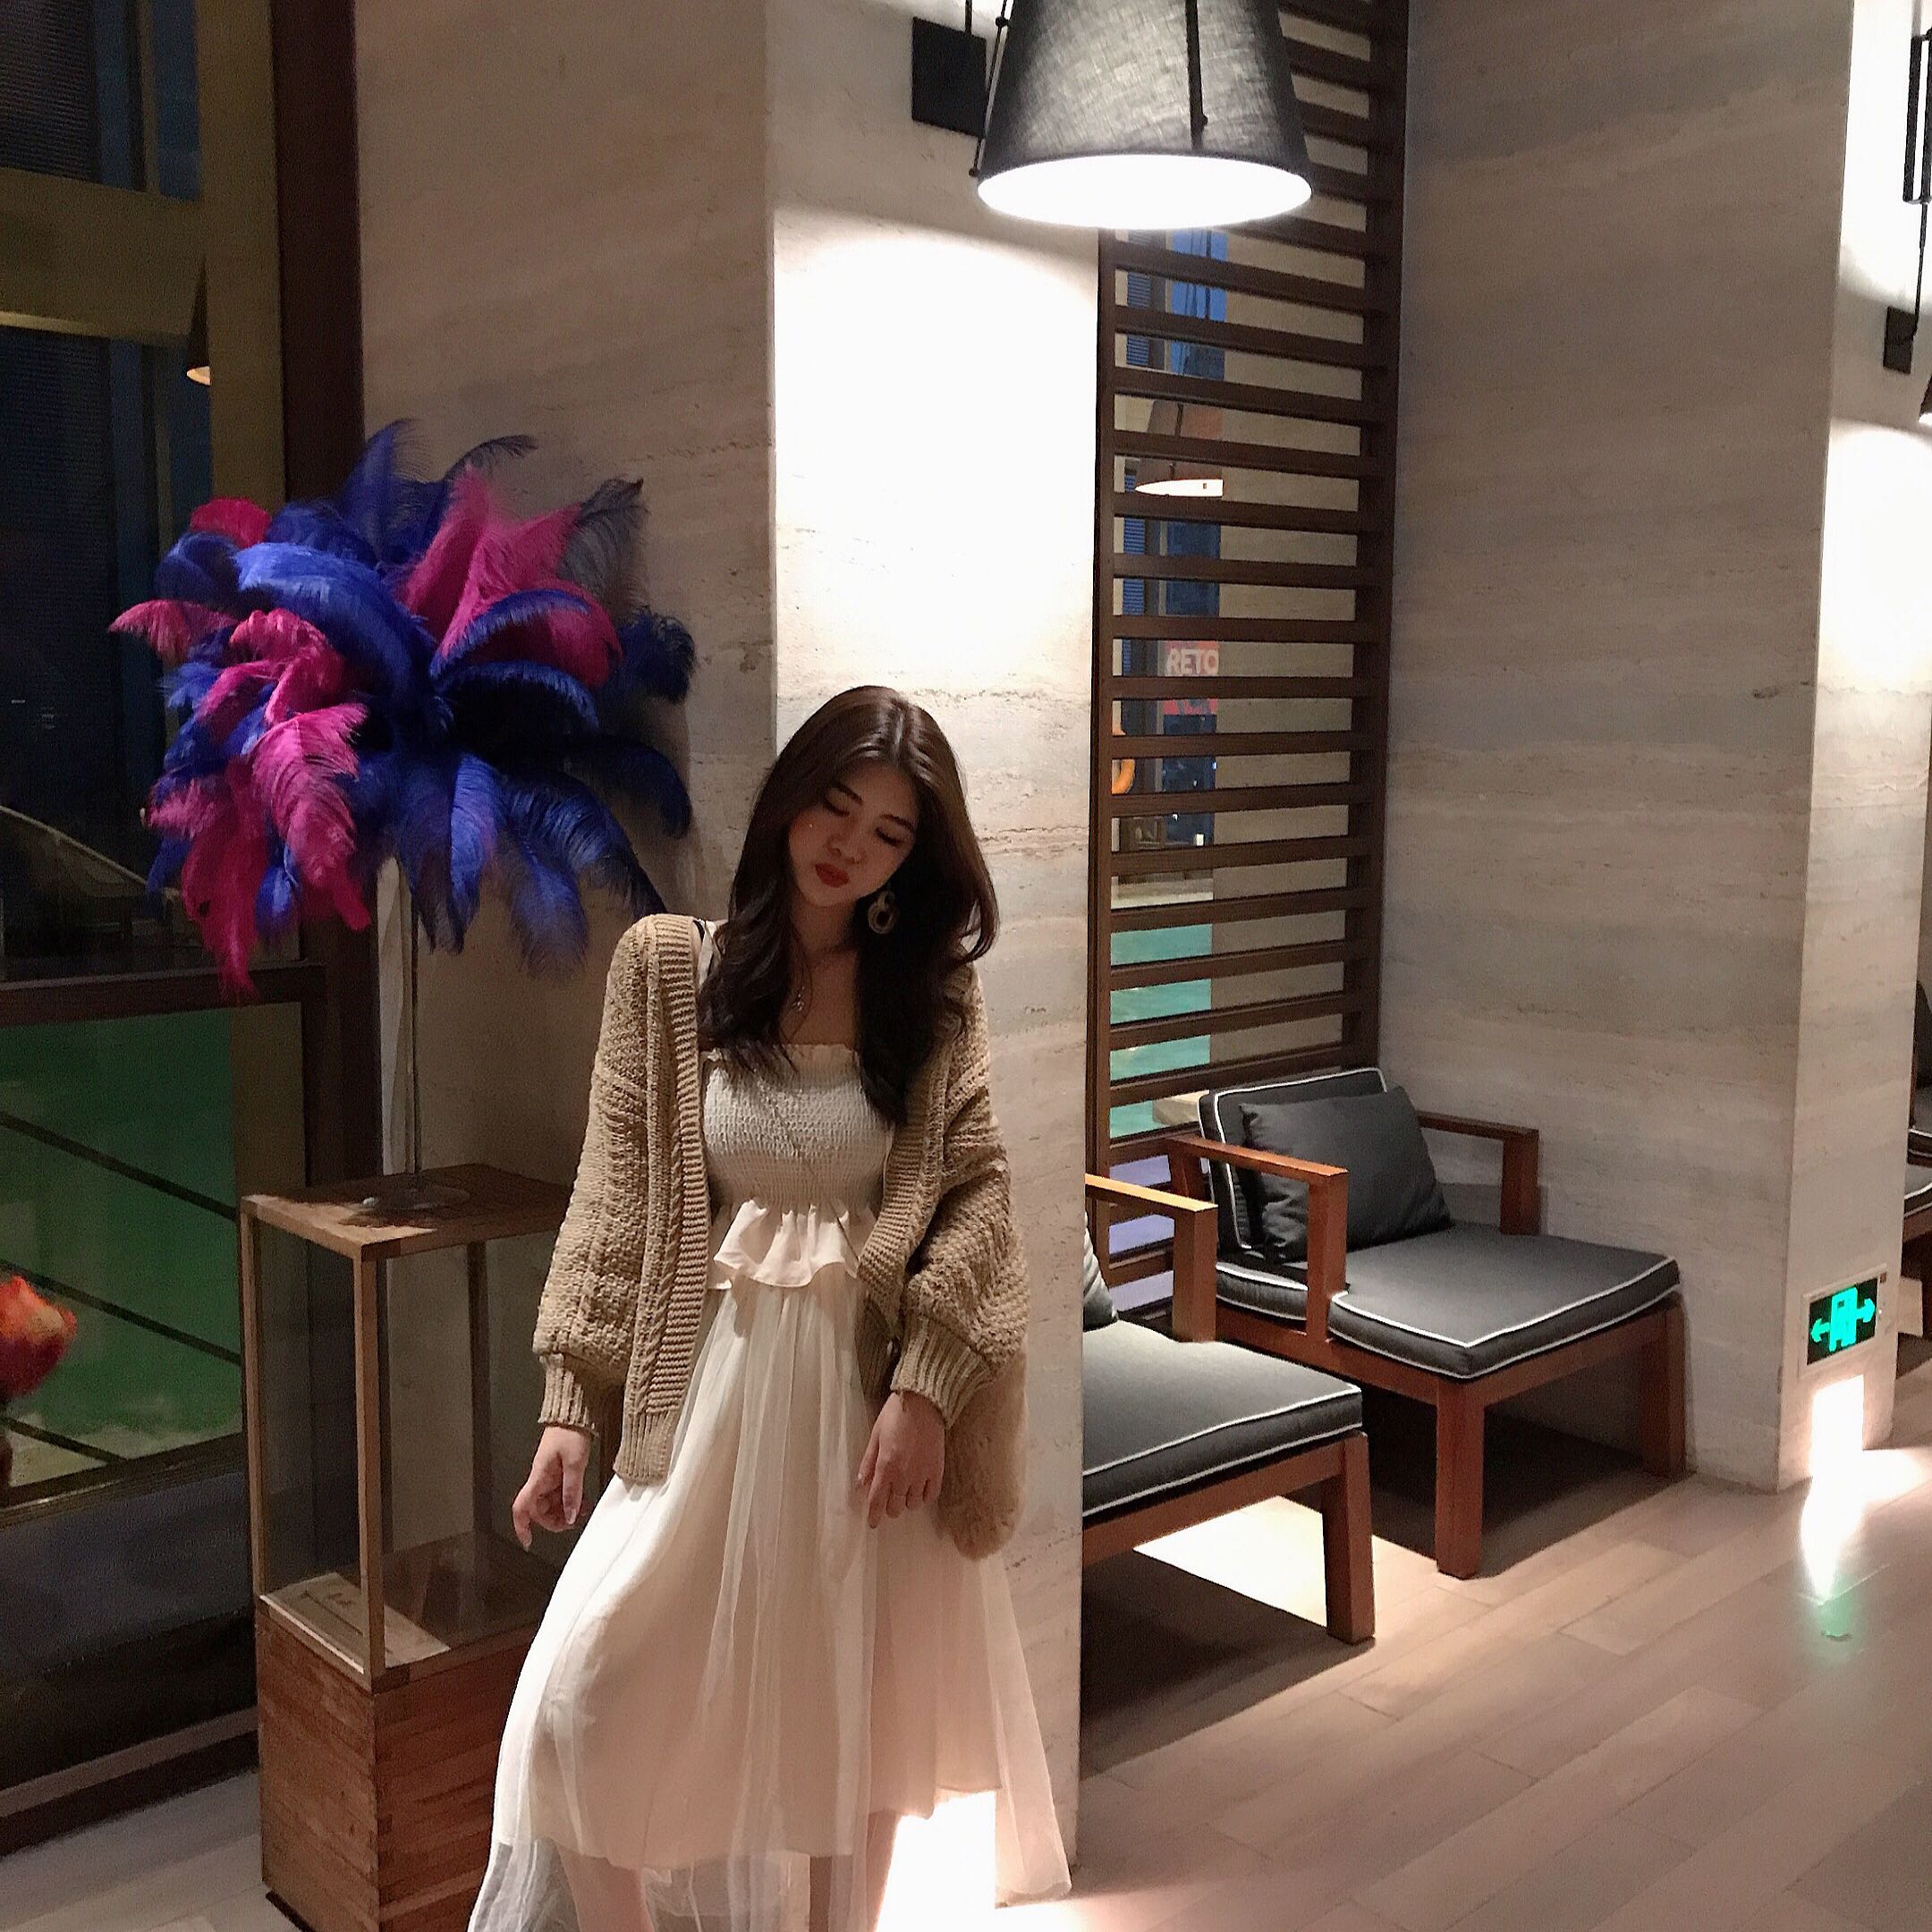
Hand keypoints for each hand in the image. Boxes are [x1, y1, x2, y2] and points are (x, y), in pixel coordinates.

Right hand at [513, 1424, 592, 1547]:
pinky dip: (570, 1499)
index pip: (522, 1507)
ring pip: (551, 1503)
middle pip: (539, 1510)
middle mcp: (540, 1478)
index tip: (529, 1542)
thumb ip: (572, 1492)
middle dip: (555, 1520)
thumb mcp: (574, 1464)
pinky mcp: (558, 1471)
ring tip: (583, 1510)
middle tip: (573, 1521)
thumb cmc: (571, 1432)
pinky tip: (583, 1500)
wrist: (574, 1412)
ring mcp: (549, 1475)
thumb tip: (570, 1516)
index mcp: (538, 1476)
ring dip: (565, 1510)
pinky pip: (560, 1492)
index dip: (521, 1527)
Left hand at [855, 1390, 944, 1527]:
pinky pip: (931, 1495)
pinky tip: (920, 1490)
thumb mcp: (875, 1436)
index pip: (877, 1500)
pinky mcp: (937, 1470)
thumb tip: (861, 1485)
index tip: (872, 1523)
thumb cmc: (895, 1415)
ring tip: (904, 1492)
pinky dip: (924, 1497)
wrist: (924, 1402)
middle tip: (888, 1499)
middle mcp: (904, 1475)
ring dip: (906, 1501)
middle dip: (889, 1507)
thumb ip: (868, 1462)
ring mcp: (923, 1474)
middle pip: (895, 1506)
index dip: (874, 1515)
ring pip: (913, 1504)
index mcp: (886, 1466)